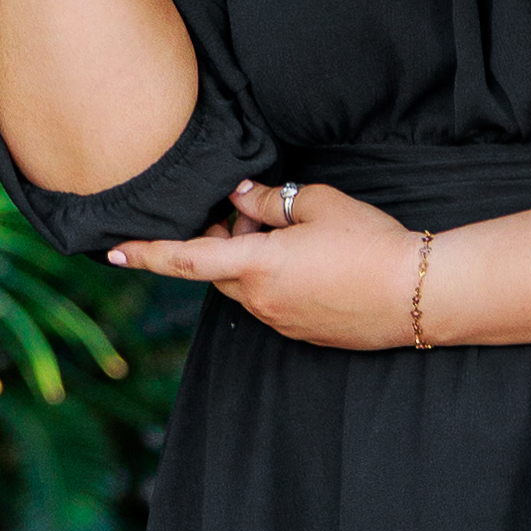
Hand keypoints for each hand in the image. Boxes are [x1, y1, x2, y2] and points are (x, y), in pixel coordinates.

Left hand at [107, 181, 424, 349]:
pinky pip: (272, 302)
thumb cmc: (369, 242)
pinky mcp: (302, 332)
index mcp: (255, 265)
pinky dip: (276, 279)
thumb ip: (270, 200)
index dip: (146, 254)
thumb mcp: (318, 205)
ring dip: (253, 259)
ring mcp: (280, 321)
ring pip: (246, 286)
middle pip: (217, 270)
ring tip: (296, 232)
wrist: (417, 294)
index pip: (185, 259)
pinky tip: (316, 260)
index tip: (112, 252)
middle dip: (222, 240)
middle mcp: (259, 300)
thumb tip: (240, 197)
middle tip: (254, 209)